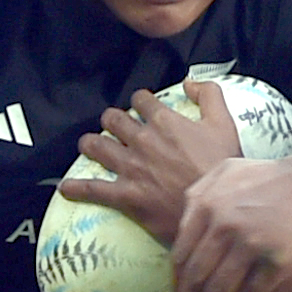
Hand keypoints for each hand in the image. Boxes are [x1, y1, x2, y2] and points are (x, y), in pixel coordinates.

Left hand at [68, 81, 241, 243]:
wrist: (217, 209)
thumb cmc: (223, 168)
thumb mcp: (225, 124)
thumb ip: (210, 94)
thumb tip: (189, 82)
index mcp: (165, 121)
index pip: (140, 99)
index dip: (139, 101)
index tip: (140, 108)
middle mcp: (143, 140)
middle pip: (112, 119)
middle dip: (112, 121)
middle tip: (115, 128)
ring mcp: (131, 167)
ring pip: (96, 146)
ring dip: (91, 144)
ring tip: (90, 146)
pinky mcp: (126, 195)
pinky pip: (92, 189)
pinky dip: (76, 189)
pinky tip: (66, 188)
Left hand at [171, 153, 291, 291]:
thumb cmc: (273, 179)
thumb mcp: (228, 172)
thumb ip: (199, 194)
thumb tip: (180, 228)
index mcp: (207, 205)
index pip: (181, 254)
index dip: (178, 281)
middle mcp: (223, 225)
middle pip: (197, 276)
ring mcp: (251, 245)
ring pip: (219, 291)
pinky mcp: (276, 262)